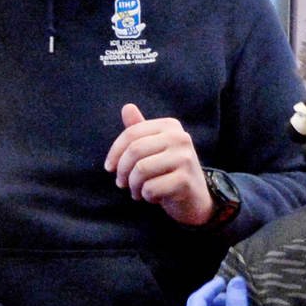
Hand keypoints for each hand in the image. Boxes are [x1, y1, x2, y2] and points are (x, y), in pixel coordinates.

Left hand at [105, 103, 212, 225]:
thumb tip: (127, 107)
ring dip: (133, 186)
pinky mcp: (185, 180)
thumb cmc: (169, 171)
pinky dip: (147, 196)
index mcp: (171, 126)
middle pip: (134, 151)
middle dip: (122, 171)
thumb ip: (140, 129)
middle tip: (122, 184)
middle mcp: (181, 138)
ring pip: (140, 170)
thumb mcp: (154, 148)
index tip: (110, 168)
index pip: (131, 134)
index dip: (114, 152)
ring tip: (138, 191)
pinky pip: (151, 188)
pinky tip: (155, 197)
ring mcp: (185, 158)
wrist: (195, 198)